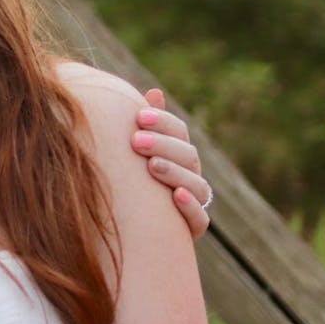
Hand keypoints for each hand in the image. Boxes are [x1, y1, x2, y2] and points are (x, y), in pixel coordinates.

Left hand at [131, 89, 212, 237]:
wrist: (125, 231)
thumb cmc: (126, 183)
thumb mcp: (131, 153)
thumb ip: (143, 127)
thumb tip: (156, 92)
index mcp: (176, 155)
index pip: (179, 133)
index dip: (163, 123)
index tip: (139, 116)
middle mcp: (189, 177)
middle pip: (188, 155)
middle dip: (163, 145)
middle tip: (135, 141)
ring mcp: (193, 203)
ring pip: (196, 185)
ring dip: (175, 172)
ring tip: (152, 166)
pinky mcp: (191, 230)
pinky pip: (200, 219)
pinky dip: (190, 207)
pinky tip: (175, 195)